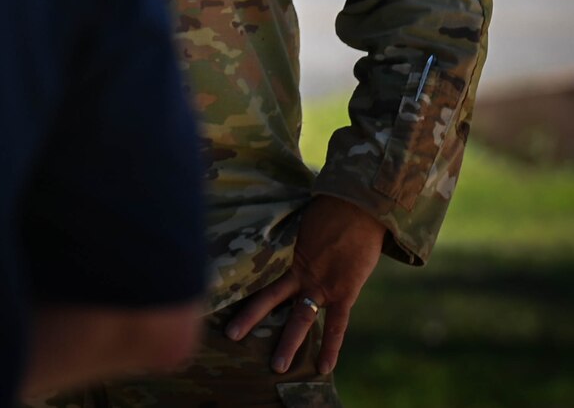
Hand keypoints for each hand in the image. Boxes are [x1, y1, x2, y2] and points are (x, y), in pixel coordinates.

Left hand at [224, 195, 386, 375]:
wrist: (359, 206)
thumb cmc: (327, 209)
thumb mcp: (296, 221)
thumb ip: (282, 236)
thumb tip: (260, 228)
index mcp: (284, 254)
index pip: (256, 274)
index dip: (239, 285)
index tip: (215, 295)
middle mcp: (299, 272)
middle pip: (269, 298)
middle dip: (250, 317)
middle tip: (230, 336)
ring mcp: (321, 284)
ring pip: (300, 318)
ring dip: (288, 342)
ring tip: (276, 367)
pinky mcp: (344, 291)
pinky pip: (337, 325)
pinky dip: (330, 346)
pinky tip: (323, 367)